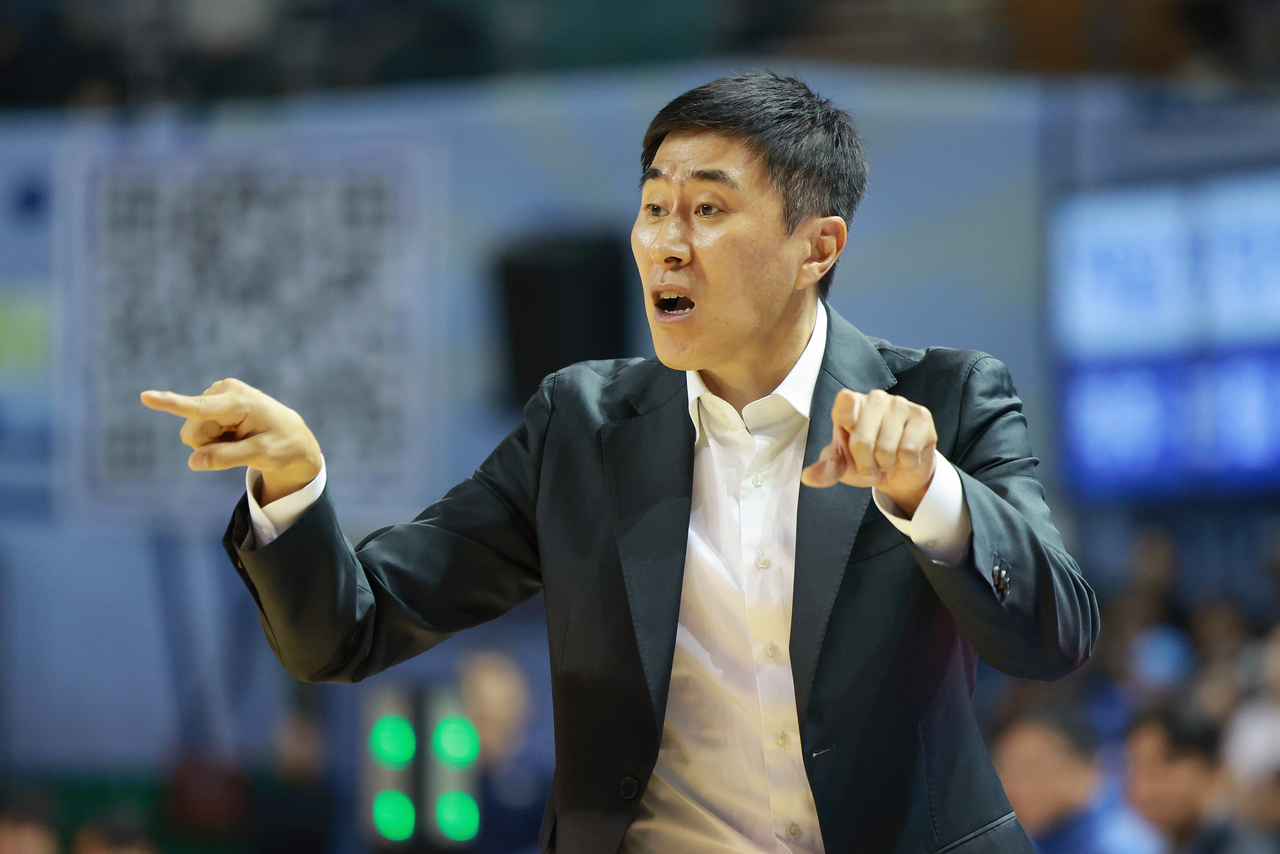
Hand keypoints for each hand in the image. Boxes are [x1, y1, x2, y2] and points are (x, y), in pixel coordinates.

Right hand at [140, 378, 322, 504]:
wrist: (291, 434)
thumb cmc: (282, 445)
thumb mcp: (262, 456)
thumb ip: (227, 458)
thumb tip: (193, 462)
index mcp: (239, 402)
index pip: (199, 407)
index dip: (171, 403)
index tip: (145, 396)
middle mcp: (223, 391)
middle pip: (192, 433)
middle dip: (210, 446)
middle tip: (240, 443)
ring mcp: (216, 393)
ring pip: (192, 434)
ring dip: (213, 442)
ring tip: (239, 436)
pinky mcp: (210, 400)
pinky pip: (197, 430)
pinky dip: (214, 438)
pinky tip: (234, 432)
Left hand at [800, 388, 937, 515]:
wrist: (899, 470)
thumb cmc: (866, 460)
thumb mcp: (842, 466)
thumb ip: (827, 469)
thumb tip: (807, 477)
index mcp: (849, 406)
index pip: (844, 403)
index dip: (846, 412)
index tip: (848, 407)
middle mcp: (874, 399)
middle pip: (862, 440)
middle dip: (865, 464)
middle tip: (871, 463)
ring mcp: (899, 404)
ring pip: (887, 448)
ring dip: (886, 464)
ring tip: (888, 459)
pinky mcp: (921, 415)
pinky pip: (909, 450)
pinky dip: (906, 463)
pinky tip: (906, 456)